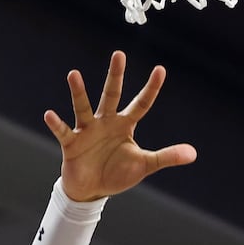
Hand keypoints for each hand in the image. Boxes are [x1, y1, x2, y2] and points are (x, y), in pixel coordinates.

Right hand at [44, 51, 196, 201]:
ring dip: (78, 92)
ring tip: (73, 74)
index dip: (151, 89)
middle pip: (111, 95)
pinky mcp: (72, 143)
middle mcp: (106, 122)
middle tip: (119, 54)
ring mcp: (87, 130)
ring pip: (83, 107)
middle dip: (115, 76)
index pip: (141, 103)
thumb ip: (166, 157)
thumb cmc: (118, 173)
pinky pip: (63, 131)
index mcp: (125, 125)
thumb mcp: (145, 165)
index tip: (161, 70)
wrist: (92, 190)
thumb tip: (193, 154)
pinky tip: (50, 114)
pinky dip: (56, 124)